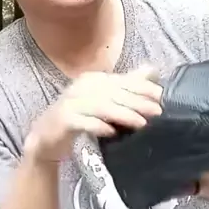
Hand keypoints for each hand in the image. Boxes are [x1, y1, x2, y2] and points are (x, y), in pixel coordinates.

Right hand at [23, 66, 162, 164]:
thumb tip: (151, 70)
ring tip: (142, 123)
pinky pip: (83, 122)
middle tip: (158, 111)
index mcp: (93, 79)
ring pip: (102, 106)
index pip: (122, 81)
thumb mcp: (103, 100)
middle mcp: (81, 87)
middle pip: (114, 93)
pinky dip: (98, 126)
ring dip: (123, 114)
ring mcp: (70, 103)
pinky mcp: (63, 120)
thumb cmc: (79, 118)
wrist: (46, 138)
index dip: (143, 87)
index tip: (162, 97)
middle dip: (138, 102)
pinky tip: (112, 132)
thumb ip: (125, 85)